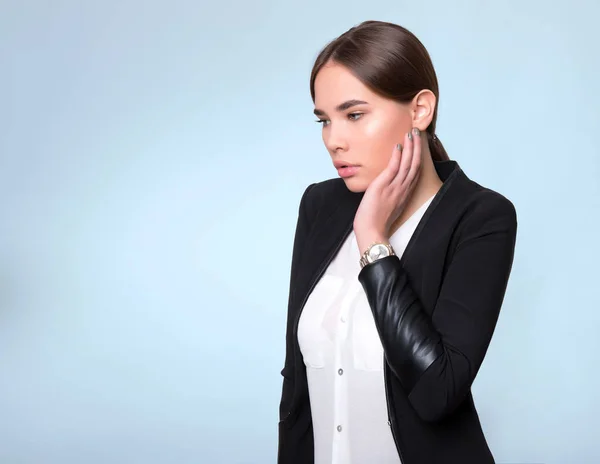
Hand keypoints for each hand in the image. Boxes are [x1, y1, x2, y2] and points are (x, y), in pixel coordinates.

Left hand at [354, 128, 422, 254]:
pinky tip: (398, 146)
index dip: (418, 156)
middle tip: (417, 132)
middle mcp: (403, 189)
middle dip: (417, 147)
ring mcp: (394, 187)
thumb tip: (388, 187)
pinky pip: (393, 168)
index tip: (418, 144)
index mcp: (405, 193)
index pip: (415, 171)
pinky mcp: (383, 187)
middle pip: (415, 164)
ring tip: (410, 133)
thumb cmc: (376, 222)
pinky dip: (397, 157)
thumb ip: (392, 194)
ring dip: (410, 147)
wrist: (372, 231)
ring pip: (407, 164)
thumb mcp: (389, 206)